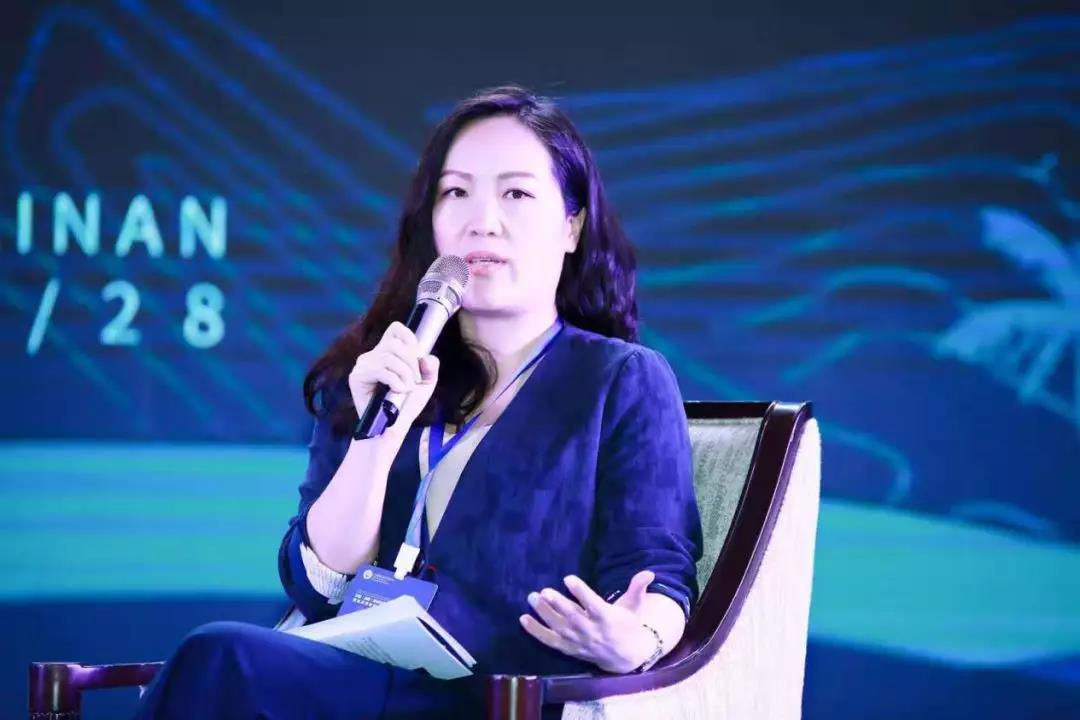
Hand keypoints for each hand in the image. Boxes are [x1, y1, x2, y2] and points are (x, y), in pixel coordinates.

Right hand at [349, 321, 438, 440]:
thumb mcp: (425, 384)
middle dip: (410, 363)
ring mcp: (363, 365)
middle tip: (414, 381)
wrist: (392, 427)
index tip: (417, 357)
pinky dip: (395, 381)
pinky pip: (380, 370)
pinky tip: (398, 391)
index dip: (409, 338)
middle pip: (394, 344)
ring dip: (404, 375)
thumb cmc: (406, 405)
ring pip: (389, 357)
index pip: (395, 329)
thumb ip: (430, 367)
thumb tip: (427, 358)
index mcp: (387, 352)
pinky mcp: (356, 377)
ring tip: (406, 389)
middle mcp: (373, 355)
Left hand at [519, 570, 659, 673]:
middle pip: (572, 618)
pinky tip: (523, 619)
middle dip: (558, 605)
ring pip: (559, 628)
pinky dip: (536, 632)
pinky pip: (549, 641)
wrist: (625, 656)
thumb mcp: (634, 606)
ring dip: (544, 614)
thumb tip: (649, 572)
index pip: (592, 604)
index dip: (580, 591)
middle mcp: (591, 631)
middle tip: (544, 591)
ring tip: (532, 598)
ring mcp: (578, 642)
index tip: (568, 578)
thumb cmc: (627, 625)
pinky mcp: (569, 649)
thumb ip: (637, 588)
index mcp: (607, 618)